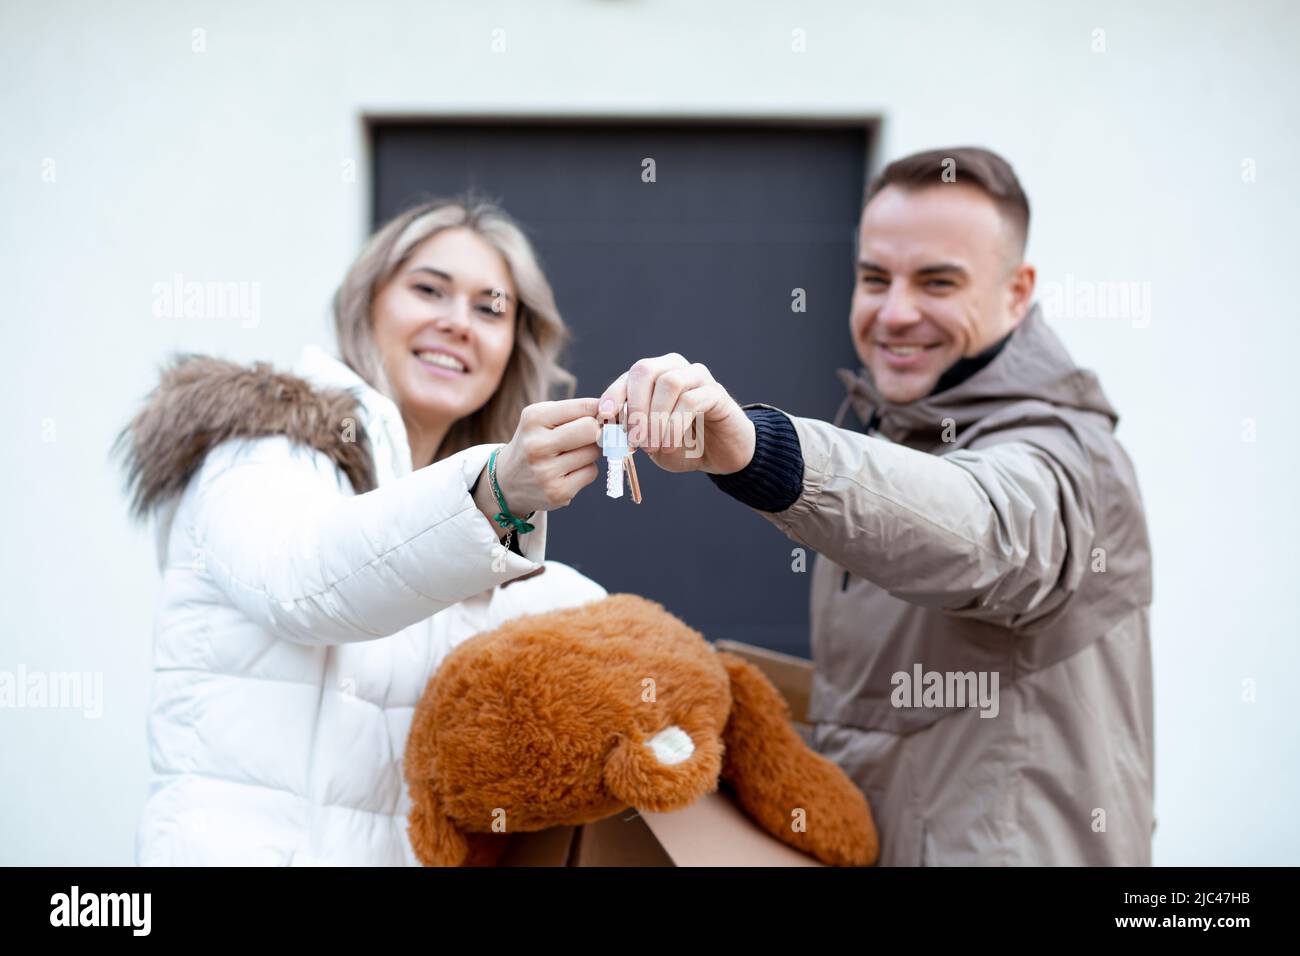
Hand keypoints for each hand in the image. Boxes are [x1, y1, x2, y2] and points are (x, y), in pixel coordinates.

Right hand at [476, 398, 601, 527]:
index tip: (600, 415)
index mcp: (534, 418)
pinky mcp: (557, 493)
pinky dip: (586, 470)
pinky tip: (569, 471)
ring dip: (590, 452)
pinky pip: (591, 473)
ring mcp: (546, 472)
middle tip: (589, 435)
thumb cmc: (534, 442)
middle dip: (596, 431)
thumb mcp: (542, 418)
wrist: (507, 481)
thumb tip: (612, 414)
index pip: (584, 407)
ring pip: (594, 453)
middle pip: (592, 430)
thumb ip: (574, 411)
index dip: (598, 410)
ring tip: (571, 454)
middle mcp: (537, 445)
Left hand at [598, 353, 754, 474]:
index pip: (630, 375)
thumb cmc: (681, 445)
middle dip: (635, 405)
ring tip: (653, 446)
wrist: (720, 456)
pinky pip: (691, 401)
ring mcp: (697, 376)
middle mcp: (675, 368)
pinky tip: (670, 445)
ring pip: (668, 383)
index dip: (613, 394)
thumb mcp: (649, 441)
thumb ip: (630, 430)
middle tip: (633, 439)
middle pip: (646, 369)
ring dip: (656, 419)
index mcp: (655, 376)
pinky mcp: (716, 392)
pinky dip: (675, 426)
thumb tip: (606, 424)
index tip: (604, 417)